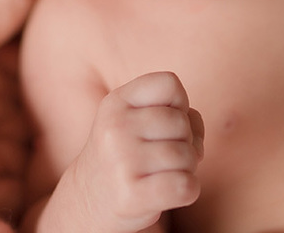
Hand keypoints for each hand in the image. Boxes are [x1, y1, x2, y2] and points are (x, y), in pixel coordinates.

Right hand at [70, 71, 204, 232]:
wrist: (89, 200)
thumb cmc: (128, 154)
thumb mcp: (138, 120)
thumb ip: (175, 112)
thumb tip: (195, 139)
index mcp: (116, 102)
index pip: (169, 83)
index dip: (180, 102)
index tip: (165, 122)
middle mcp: (115, 127)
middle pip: (182, 122)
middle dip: (186, 141)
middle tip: (166, 155)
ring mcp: (121, 162)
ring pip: (187, 156)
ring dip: (187, 168)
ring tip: (164, 173)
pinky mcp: (131, 196)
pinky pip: (185, 186)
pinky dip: (188, 190)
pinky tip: (170, 192)